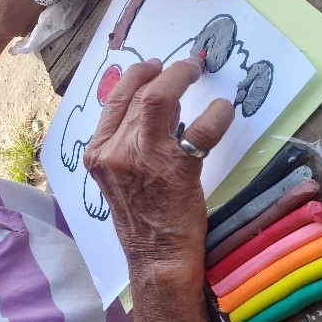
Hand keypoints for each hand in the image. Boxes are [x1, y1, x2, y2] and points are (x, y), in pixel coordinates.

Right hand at [83, 57, 233, 265]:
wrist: (156, 256)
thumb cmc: (142, 216)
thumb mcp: (121, 174)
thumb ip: (131, 140)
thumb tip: (159, 105)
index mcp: (98, 152)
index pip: (113, 99)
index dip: (136, 76)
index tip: (155, 66)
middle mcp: (114, 151)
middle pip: (136, 93)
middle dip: (163, 71)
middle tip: (187, 64)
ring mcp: (143, 159)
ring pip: (159, 99)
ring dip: (182, 78)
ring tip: (197, 71)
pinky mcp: (176, 169)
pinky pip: (200, 129)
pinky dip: (216, 113)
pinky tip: (222, 109)